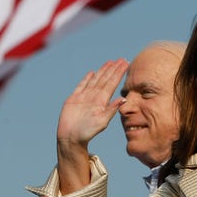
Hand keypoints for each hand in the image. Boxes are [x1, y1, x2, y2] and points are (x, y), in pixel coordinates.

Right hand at [56, 59, 128, 193]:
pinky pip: (81, 86)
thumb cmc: (88, 132)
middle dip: (113, 70)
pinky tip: (92, 73)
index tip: (126, 64)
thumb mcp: (102, 121)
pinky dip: (86, 79)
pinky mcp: (74, 99)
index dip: (118, 74)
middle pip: (105, 80)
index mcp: (102, 102)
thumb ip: (112, 109)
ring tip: (110, 62)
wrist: (71, 137)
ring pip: (95, 80)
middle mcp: (94, 98)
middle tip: (121, 59)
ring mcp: (84, 97)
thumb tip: (124, 99)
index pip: (112, 84)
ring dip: (102, 71)